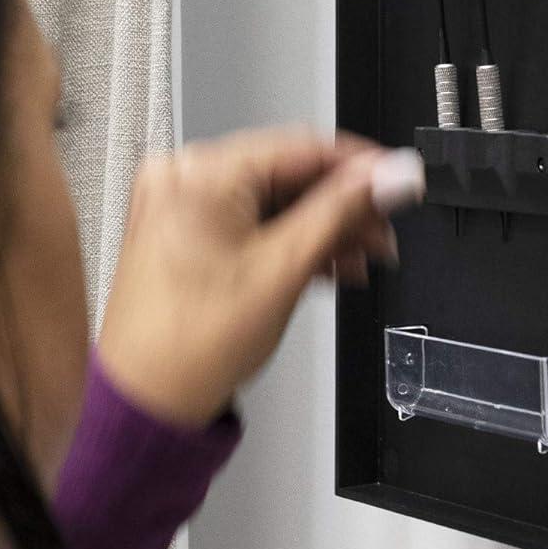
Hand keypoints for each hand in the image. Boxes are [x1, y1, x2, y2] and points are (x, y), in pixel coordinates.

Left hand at [97, 130, 423, 427]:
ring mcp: (181, 204)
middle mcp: (184, 177)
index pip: (302, 146)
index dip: (362, 167)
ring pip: (275, 200)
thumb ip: (343, 213)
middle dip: (344, 207)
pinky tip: (323, 263)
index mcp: (201, 173)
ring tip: (359, 256)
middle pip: (290, 174)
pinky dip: (290, 240)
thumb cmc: (189, 346)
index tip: (400, 180)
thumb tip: (390, 175)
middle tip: (383, 231)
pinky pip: (253, 220)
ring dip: (322, 227)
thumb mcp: (284, 270)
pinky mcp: (185, 231)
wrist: (147, 401)